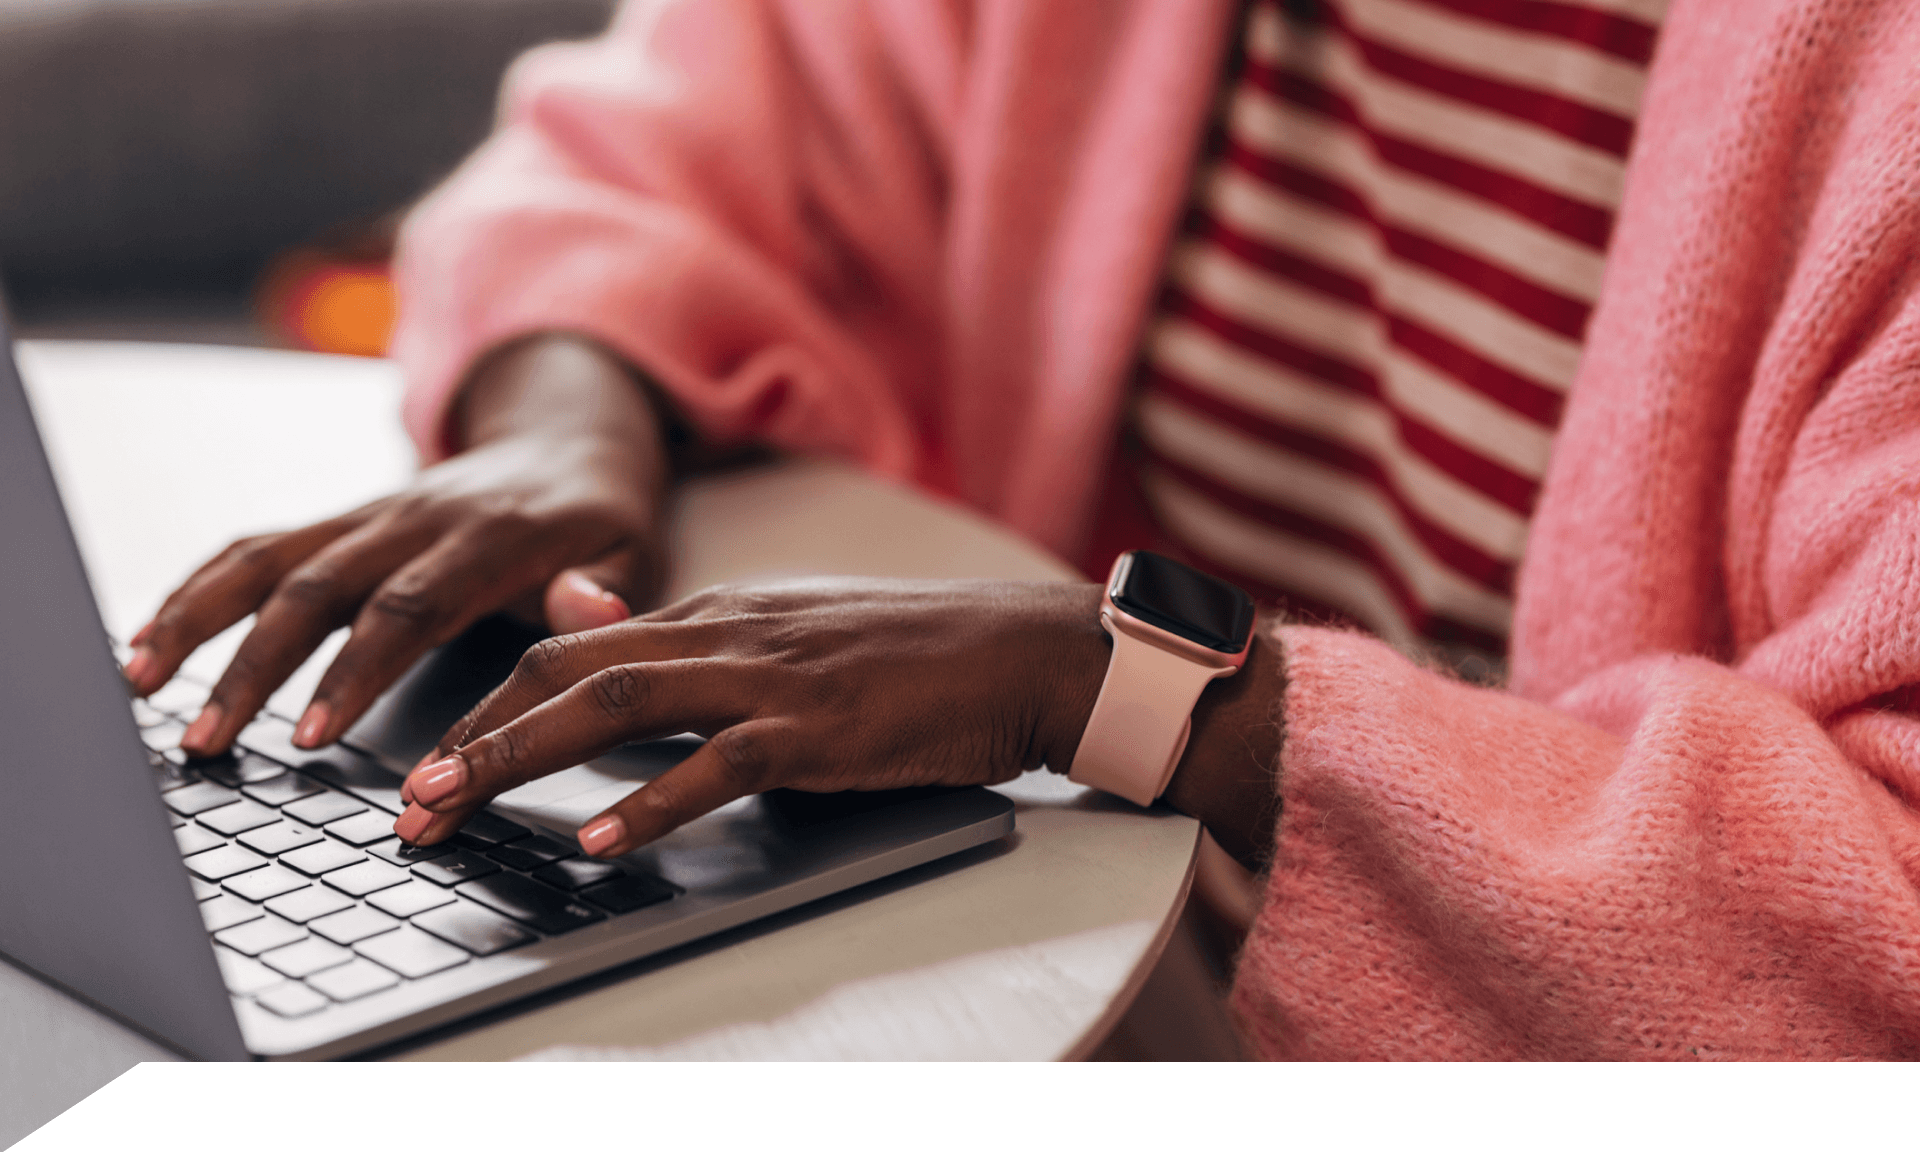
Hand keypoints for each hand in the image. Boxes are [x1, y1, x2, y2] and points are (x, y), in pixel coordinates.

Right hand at [126, 335, 674, 756]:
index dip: (353, 669)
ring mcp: (367, 517)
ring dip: (197, 619)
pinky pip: (256, 547)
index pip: (407, 606)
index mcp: (486, 537)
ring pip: (266, 560)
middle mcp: (412, 520)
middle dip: (253, 666)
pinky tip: (149, 639)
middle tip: (208, 739)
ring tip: (140, 684)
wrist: (569, 441)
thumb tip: (590, 606)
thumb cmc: (600, 518)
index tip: (311, 734)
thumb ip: (608, 586)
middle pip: (316, 587)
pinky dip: (197, 589)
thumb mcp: (633, 549)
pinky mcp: (339, 522)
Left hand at [392, 579, 1112, 854]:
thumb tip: (600, 636)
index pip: (571, 645)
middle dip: (474, 732)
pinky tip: (597, 835)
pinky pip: (715, 762)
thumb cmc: (914, 653)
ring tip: (454, 806)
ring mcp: (770, 674)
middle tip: (406, 797)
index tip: (429, 754)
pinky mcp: (819, 724)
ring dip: (521, 756)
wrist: (1022, 649)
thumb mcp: (788, 632)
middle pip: (567, 669)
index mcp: (715, 611)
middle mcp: (726, 630)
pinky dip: (648, 800)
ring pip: (616, 703)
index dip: (487, 699)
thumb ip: (696, 644)